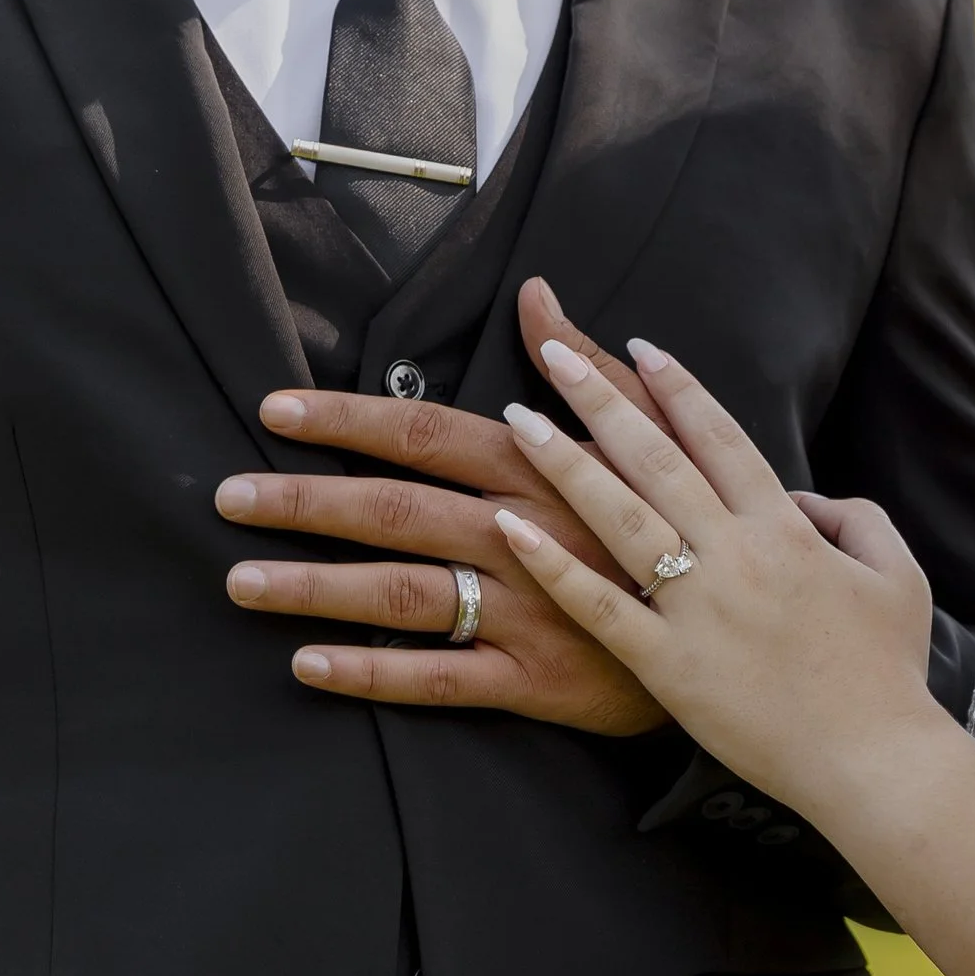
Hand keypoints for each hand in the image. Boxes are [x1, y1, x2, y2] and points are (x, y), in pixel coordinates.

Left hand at [215, 279, 672, 733]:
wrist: (749, 626)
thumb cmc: (691, 520)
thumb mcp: (650, 431)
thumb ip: (582, 366)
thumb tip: (536, 296)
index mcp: (540, 465)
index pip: (423, 431)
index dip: (345, 419)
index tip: (274, 411)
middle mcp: (522, 531)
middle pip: (394, 509)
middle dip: (303, 501)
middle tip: (225, 497)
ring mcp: (527, 608)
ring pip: (403, 593)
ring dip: (315, 587)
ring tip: (241, 582)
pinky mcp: (537, 677)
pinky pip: (440, 679)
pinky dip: (372, 674)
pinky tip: (307, 667)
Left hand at [487, 332, 937, 811]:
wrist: (874, 759)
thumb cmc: (888, 672)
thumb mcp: (898, 575)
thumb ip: (856, 517)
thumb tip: (806, 498)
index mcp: (787, 529)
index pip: (721, 437)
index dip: (678, 388)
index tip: (640, 346)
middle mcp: (735, 554)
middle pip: (656, 458)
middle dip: (601, 399)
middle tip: (553, 354)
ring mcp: (697, 608)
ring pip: (619, 516)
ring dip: (564, 463)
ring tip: (520, 421)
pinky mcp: (668, 666)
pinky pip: (600, 606)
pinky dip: (553, 565)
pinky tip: (510, 529)